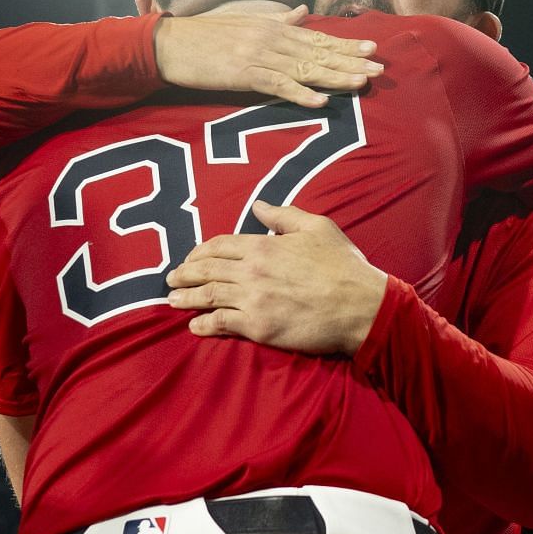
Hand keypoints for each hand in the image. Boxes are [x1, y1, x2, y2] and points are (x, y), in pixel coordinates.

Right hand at [155, 6, 381, 107]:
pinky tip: (320, 101)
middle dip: (350, 60)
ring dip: (334, 76)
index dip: (346, 43)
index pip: (317, 37)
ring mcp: (258, 55)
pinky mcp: (243, 74)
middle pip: (318, 52)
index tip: (372, 46)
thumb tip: (302, 10)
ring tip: (361, 83)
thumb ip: (277, 19)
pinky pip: (277, 85)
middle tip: (378, 68)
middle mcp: (271, 38)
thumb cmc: (203, 36)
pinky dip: (299, 93)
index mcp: (272, 27)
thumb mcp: (245, 23)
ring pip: (305, 68)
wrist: (169, 43)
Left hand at [165, 202, 386, 354]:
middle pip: (206, 270)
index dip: (199, 252)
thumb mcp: (317, 227)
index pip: (219, 245)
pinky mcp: (258, 327)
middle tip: (171, 278)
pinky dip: (203, 325)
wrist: (361, 306)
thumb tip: (258, 206)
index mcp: (264, 245)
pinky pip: (221, 323)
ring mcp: (253, 300)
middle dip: (184, 273)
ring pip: (207, 296)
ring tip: (172, 300)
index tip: (190, 258)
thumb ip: (284, 215)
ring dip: (185, 298)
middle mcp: (252, 271)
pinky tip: (193, 327)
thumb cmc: (344, 266)